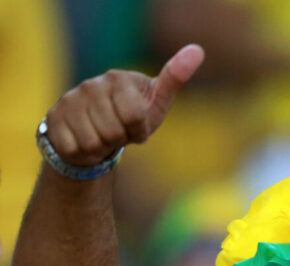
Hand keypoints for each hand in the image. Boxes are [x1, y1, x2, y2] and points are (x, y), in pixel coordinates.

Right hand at [43, 44, 204, 166]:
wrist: (98, 132)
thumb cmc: (133, 117)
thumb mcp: (157, 102)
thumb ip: (174, 78)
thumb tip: (197, 51)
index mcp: (119, 78)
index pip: (134, 116)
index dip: (139, 130)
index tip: (137, 126)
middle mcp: (91, 85)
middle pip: (112, 132)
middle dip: (120, 140)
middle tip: (118, 132)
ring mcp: (70, 100)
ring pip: (92, 142)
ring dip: (102, 148)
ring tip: (102, 136)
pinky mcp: (53, 117)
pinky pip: (73, 148)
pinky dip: (83, 153)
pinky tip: (84, 140)